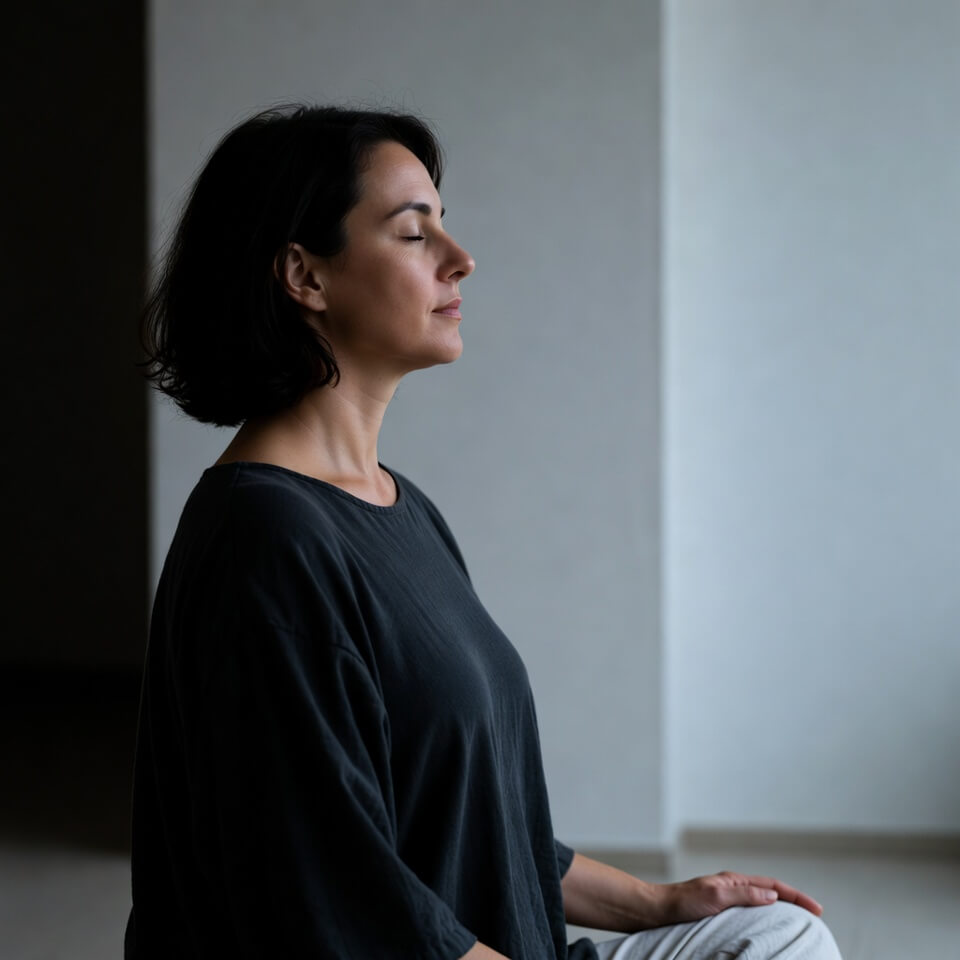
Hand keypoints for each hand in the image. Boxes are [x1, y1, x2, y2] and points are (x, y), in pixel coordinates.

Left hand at [652, 871, 822, 925]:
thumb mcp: (715, 896)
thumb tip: (773, 896)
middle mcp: (731, 887)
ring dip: (779, 912)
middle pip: (769, 893)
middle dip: (793, 902)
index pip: (772, 886)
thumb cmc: (683, 903)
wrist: (657, 910)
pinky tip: (766, 932)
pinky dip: (762, 921)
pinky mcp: (719, 913)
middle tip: (813, 917)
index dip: (796, 897)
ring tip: (796, 925)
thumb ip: (744, 894)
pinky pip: (748, 915)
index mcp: (733, 880)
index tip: (816, 909)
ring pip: (760, 904)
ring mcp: (726, 900)